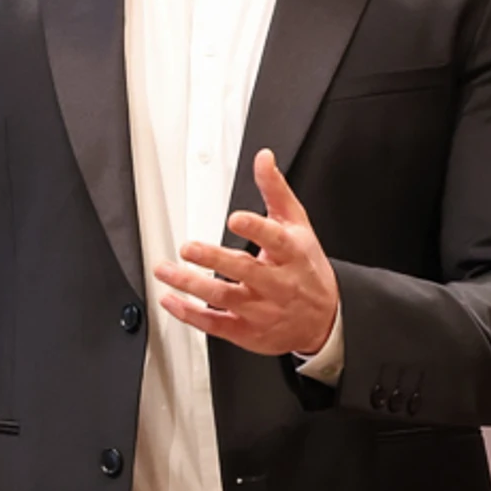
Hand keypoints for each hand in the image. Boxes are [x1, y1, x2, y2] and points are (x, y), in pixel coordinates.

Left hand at [153, 148, 339, 357]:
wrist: (324, 319)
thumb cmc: (305, 267)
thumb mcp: (299, 225)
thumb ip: (276, 191)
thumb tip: (263, 158)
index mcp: (291, 253)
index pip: (276, 239)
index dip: (256, 228)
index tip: (236, 218)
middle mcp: (277, 283)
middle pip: (245, 270)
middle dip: (214, 259)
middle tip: (188, 247)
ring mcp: (261, 310)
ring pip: (224, 298)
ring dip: (191, 285)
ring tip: (166, 271)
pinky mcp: (247, 331)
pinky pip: (215, 324)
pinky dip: (190, 314)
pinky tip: (171, 299)